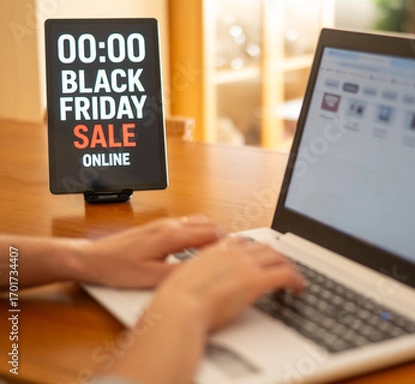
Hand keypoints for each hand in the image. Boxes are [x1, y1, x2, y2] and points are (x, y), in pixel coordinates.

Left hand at [76, 214, 225, 287]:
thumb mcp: (150, 278)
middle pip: (208, 224)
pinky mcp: (157, 227)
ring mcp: (163, 224)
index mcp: (171, 235)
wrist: (91, 259)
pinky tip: (196, 246)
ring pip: (198, 222)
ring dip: (211, 233)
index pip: (211, 233)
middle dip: (224, 238)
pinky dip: (199, 232)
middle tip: (232, 253)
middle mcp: (169, 225)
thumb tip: (203, 272)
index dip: (227, 244)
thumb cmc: (117, 268)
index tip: (236, 254)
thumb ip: (179, 273)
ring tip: (217, 251)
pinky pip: (187, 224)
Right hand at [154, 236, 303, 331]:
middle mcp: (232, 253)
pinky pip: (285, 274)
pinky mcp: (255, 281)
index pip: (241, 242)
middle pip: (263, 246)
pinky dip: (295, 279)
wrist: (178, 309)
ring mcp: (245, 265)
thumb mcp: (184, 280)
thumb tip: (200, 285)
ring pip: (277, 257)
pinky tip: (298, 288)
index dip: (254, 249)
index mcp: (214, 250)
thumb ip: (198, 276)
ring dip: (287, 265)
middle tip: (281, 266)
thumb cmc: (175, 302)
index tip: (258, 256)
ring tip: (292, 278)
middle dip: (275, 255)